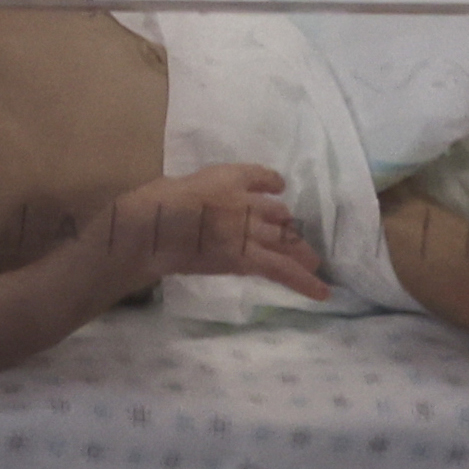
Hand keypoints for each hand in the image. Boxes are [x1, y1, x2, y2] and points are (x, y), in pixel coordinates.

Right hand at [102, 159, 324, 299]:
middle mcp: (245, 201)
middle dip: (284, 226)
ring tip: (315, 264)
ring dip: (301, 252)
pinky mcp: (245, 258)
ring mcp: (248, 229)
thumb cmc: (149, 204)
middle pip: (277, 212)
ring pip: (286, 239)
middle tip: (290, 237)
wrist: (147, 228)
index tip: (276, 187)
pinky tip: (322, 292)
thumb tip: (193, 205)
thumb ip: (194, 194)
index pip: (259, 176)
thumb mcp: (173, 185)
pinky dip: (304, 282)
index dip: (270, 183)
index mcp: (224, 177)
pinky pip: (282, 269)